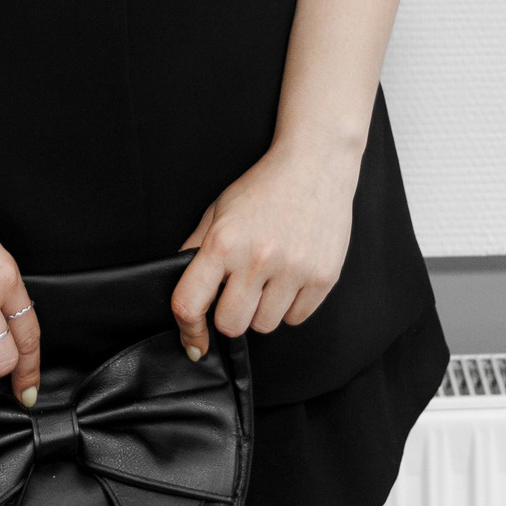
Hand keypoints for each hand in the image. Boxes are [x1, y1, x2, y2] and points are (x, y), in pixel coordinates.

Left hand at [170, 140, 357, 350]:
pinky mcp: (323, 277)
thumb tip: (181, 291)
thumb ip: (196, 249)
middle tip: (241, 289)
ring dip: (263, 309)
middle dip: (231, 313)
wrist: (316, 163)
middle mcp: (257, 258)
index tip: (194, 342)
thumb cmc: (265, 186)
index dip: (188, 330)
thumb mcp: (219, 209)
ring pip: (265, 326)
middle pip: (231, 325)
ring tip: (270, 276)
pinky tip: (292, 275)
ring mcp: (293, 269)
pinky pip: (296, 318)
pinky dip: (291, 305)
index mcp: (224, 241)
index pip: (190, 303)